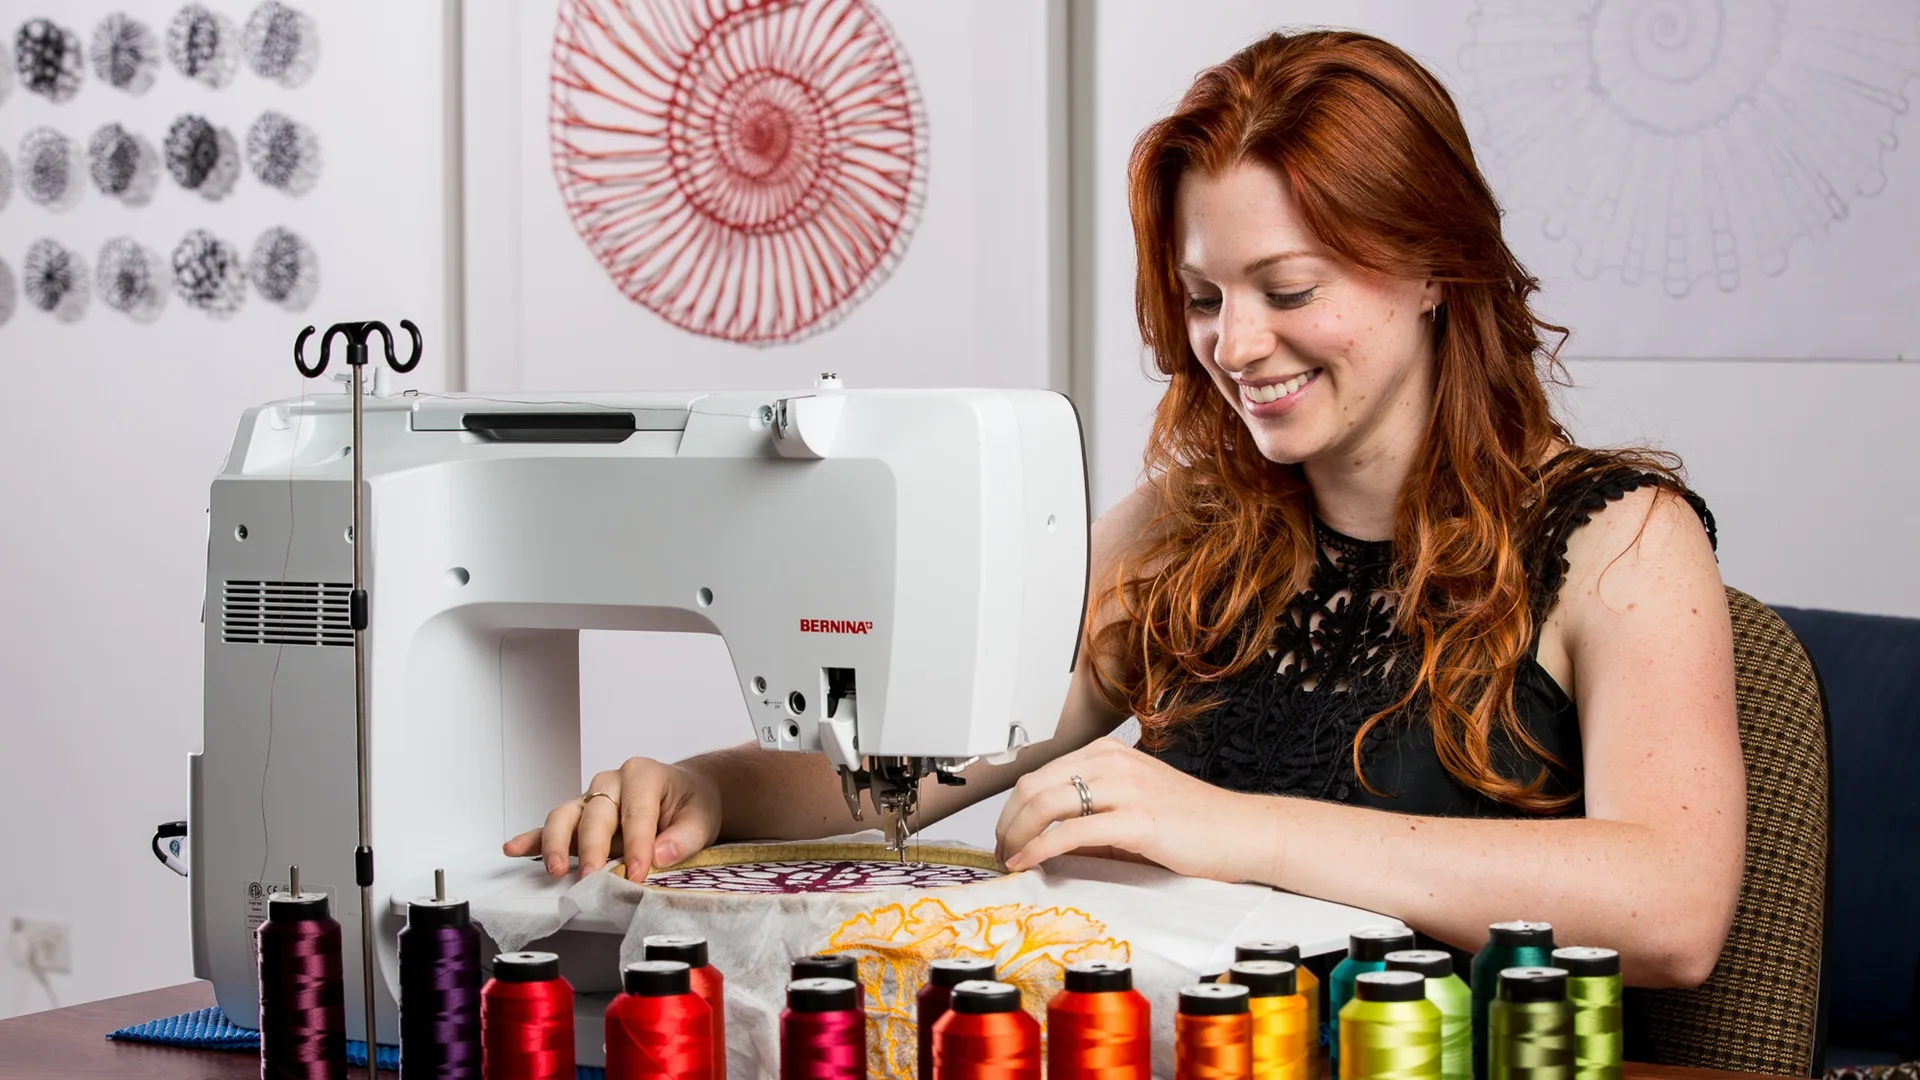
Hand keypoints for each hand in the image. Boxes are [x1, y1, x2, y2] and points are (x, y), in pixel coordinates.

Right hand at [503, 758, 722, 879]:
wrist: (685, 794)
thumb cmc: (691, 803)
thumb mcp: (702, 818)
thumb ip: (684, 837)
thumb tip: (661, 855)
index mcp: (643, 775)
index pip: (636, 812)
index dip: (637, 845)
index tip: (638, 873)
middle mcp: (611, 782)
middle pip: (596, 814)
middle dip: (594, 848)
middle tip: (595, 877)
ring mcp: (591, 798)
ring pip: (565, 815)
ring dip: (557, 843)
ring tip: (556, 870)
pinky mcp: (580, 817)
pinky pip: (552, 826)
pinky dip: (532, 838)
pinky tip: (514, 848)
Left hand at [993, 737, 1267, 881]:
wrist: (1240, 832)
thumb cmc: (1192, 822)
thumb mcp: (1132, 803)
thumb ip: (1090, 811)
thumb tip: (1043, 837)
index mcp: (1109, 753)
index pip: (1039, 773)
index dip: (1011, 807)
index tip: (1004, 833)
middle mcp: (1113, 762)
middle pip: (1034, 787)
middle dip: (1007, 822)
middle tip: (1001, 850)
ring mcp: (1125, 788)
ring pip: (1045, 804)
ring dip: (1017, 836)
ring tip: (1011, 859)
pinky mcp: (1136, 820)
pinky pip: (1070, 832)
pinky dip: (1039, 849)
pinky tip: (1028, 862)